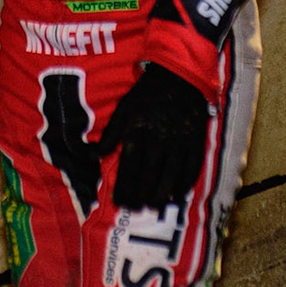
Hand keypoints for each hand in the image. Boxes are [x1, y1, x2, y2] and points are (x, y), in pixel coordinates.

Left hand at [95, 64, 210, 210]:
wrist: (180, 78)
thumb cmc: (147, 94)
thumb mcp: (124, 109)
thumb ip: (109, 135)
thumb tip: (89, 155)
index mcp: (138, 130)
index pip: (128, 166)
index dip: (123, 188)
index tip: (119, 201)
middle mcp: (158, 139)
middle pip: (148, 176)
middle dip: (139, 196)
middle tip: (134, 209)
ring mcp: (179, 142)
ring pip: (169, 177)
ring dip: (160, 196)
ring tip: (152, 206)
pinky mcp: (196, 143)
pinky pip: (191, 171)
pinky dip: (183, 186)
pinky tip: (175, 196)